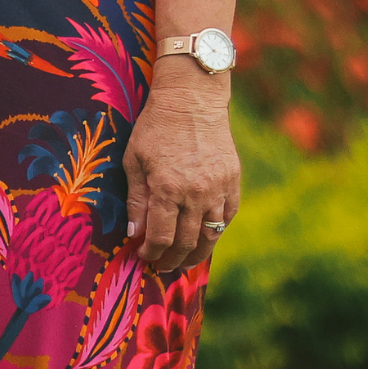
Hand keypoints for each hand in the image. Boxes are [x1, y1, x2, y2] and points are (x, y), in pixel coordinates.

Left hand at [124, 72, 240, 276]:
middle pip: (186, 243)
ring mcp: (219, 190)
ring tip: (182, 263)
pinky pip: (227, 219)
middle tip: (161, 267)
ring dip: (196, 255)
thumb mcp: (134, 160)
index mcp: (167, 188)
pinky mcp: (233, 184)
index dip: (151, 252)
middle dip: (171, 260)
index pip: (161, 236)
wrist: (192, 101)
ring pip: (210, 236)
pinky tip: (204, 240)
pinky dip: (215, 234)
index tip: (143, 257)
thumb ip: (136, 200)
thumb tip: (135, 233)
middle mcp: (196, 194)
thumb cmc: (155, 127)